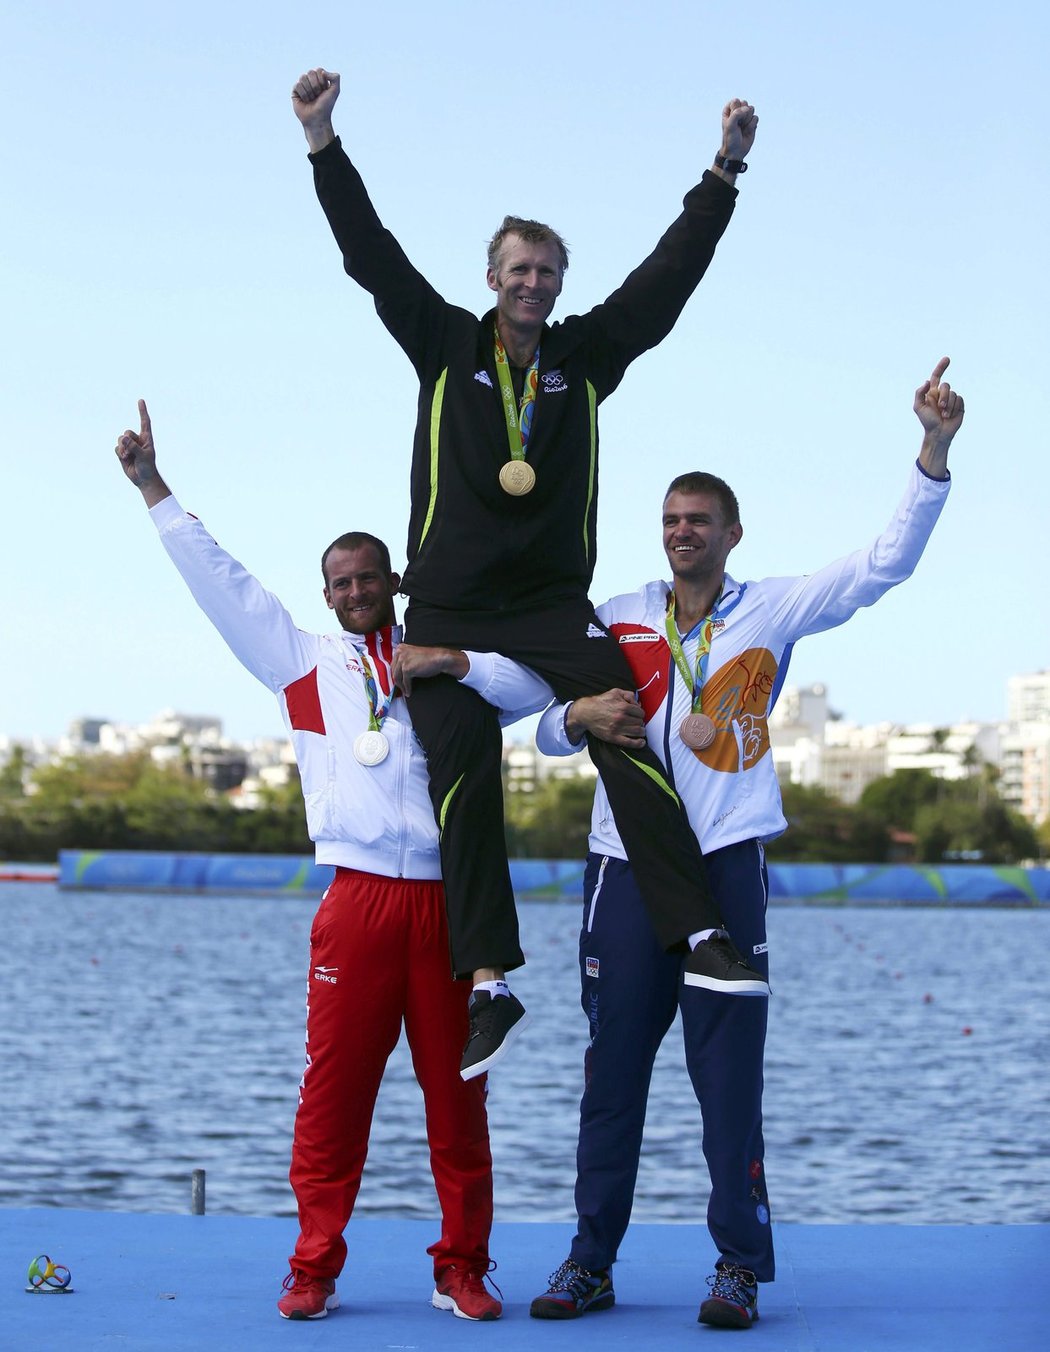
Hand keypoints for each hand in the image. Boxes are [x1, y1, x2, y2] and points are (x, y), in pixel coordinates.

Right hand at [115, 399, 170, 506]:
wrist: (143, 479)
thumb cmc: (147, 467)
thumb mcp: (143, 456)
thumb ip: (134, 446)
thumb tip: (123, 438)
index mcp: (146, 439)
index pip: (145, 422)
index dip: (142, 411)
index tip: (140, 400)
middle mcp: (137, 440)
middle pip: (127, 432)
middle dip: (127, 441)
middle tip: (131, 452)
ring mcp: (129, 446)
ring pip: (120, 439)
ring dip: (122, 448)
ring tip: (128, 457)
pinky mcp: (122, 452)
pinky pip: (116, 448)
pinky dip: (119, 453)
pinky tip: (125, 459)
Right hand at [292, 68, 339, 149]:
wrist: (317, 118)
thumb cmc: (326, 106)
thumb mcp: (335, 91)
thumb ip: (335, 77)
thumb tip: (322, 71)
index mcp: (320, 79)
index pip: (319, 70)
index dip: (322, 81)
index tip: (324, 91)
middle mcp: (311, 81)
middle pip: (310, 72)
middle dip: (316, 86)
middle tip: (317, 96)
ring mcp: (302, 85)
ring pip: (303, 77)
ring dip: (310, 91)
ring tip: (311, 99)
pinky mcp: (295, 91)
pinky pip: (297, 85)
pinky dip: (303, 94)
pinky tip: (305, 101)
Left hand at [391, 643, 468, 695]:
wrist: (439, 658)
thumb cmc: (429, 658)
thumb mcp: (413, 655)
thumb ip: (404, 660)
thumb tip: (398, 673)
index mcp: (400, 648)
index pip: (393, 664)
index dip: (395, 674)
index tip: (397, 680)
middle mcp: (399, 653)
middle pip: (394, 671)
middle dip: (397, 681)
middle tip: (401, 688)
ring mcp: (403, 660)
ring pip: (397, 677)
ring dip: (401, 686)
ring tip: (405, 691)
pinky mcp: (407, 669)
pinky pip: (404, 681)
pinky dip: (407, 688)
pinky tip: (409, 691)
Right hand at [567, 689, 646, 748]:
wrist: (586, 712)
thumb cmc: (600, 702)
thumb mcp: (615, 692)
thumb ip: (629, 695)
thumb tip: (638, 704)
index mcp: (623, 706)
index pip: (641, 713)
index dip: (640, 714)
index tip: (637, 716)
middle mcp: (621, 718)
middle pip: (640, 722)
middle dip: (640, 722)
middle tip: (637, 723)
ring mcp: (617, 728)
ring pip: (638, 732)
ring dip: (641, 732)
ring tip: (639, 730)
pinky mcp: (613, 737)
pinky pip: (630, 742)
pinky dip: (638, 743)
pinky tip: (641, 742)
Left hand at [720, 99, 757, 160]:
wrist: (736, 151)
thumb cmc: (730, 138)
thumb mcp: (729, 125)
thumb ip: (737, 113)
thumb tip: (748, 109)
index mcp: (729, 110)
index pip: (735, 101)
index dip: (736, 110)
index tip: (732, 120)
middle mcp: (737, 111)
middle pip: (745, 103)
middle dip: (743, 115)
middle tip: (738, 125)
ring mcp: (745, 116)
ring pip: (751, 109)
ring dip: (747, 120)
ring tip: (742, 128)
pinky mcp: (752, 122)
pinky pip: (756, 118)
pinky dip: (752, 126)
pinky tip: (747, 131)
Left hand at [914, 357, 963, 478]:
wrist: (938, 433)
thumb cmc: (927, 421)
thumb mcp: (918, 407)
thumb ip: (919, 393)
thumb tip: (927, 381)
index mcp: (932, 392)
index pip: (937, 376)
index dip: (941, 367)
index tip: (947, 359)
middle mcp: (942, 394)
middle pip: (946, 386)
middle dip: (943, 396)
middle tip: (940, 408)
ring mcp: (951, 399)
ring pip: (953, 394)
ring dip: (948, 405)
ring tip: (944, 415)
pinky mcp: (960, 405)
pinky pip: (959, 400)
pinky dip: (954, 408)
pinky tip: (950, 416)